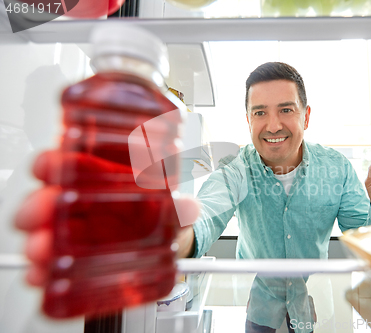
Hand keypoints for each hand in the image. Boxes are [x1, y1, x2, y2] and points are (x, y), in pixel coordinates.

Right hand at [15, 150, 199, 286]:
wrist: (170, 246)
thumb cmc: (164, 216)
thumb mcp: (174, 208)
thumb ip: (181, 208)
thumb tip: (190, 208)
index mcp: (106, 178)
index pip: (72, 163)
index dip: (55, 162)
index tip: (47, 166)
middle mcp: (87, 201)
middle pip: (53, 197)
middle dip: (39, 205)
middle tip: (35, 216)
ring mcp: (79, 229)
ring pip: (49, 229)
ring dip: (39, 239)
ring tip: (40, 250)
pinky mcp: (76, 257)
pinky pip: (54, 261)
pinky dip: (42, 269)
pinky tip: (40, 274)